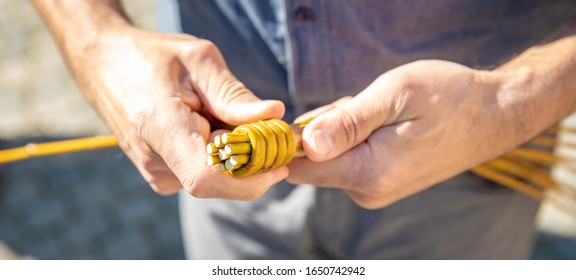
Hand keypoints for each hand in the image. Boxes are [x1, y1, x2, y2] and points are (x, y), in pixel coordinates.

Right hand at [70, 26, 286, 198]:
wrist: (104, 64)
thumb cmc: (152, 56)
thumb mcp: (199, 60)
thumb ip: (235, 94)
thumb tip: (274, 115)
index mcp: (161, 128)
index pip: (209, 178)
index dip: (251, 178)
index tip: (278, 162)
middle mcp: (154, 160)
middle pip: (221, 181)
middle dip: (252, 162)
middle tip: (262, 126)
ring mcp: (154, 172)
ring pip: (215, 180)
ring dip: (235, 156)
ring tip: (220, 116)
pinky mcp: (159, 174)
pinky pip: (202, 174)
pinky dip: (220, 157)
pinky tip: (208, 127)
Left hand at [287, 60, 525, 208]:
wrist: (492, 114)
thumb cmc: (448, 97)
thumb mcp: (394, 95)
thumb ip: (348, 122)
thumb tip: (307, 143)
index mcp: (369, 173)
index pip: (300, 167)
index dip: (293, 139)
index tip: (316, 113)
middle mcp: (368, 192)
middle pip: (314, 160)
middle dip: (326, 128)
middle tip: (363, 106)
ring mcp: (375, 191)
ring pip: (332, 157)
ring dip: (344, 130)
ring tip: (383, 113)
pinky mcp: (381, 184)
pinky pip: (350, 159)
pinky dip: (357, 138)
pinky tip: (386, 125)